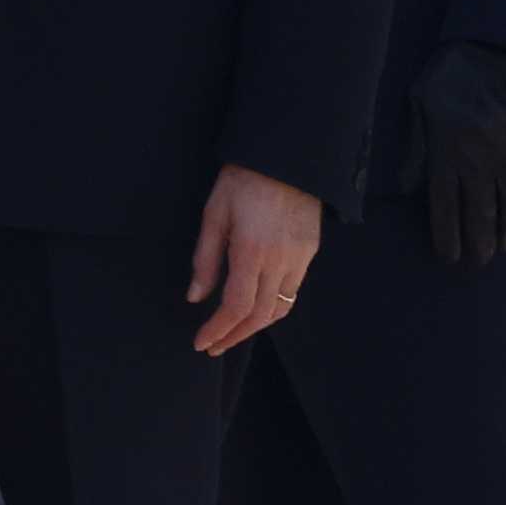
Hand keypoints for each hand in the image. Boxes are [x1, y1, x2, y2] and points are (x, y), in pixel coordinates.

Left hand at [186, 162, 320, 352]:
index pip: (236, 306)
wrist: (287, 158)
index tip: (202, 342)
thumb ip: (205, 259)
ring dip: (255, 326)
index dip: (218, 329)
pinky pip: (292, 292)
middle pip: (260, 316)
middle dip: (235, 335)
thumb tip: (196, 297)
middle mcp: (280, 261)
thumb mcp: (214, 215)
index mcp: (251, 251)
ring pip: (280, 308)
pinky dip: (273, 307)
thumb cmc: (242, 181)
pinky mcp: (309, 253)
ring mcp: (299, 259)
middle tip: (214, 346)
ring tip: (232, 332)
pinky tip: (255, 308)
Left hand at [401, 41, 505, 266]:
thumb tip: (406, 188)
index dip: (447, 239)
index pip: (445, 211)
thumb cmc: (447, 80)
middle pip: (478, 219)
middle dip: (476, 246)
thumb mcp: (419, 109)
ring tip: (497, 247)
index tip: (448, 258)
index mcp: (447, 157)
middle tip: (475, 263)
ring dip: (503, 232)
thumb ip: (415, 151)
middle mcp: (480, 166)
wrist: (495, 55)